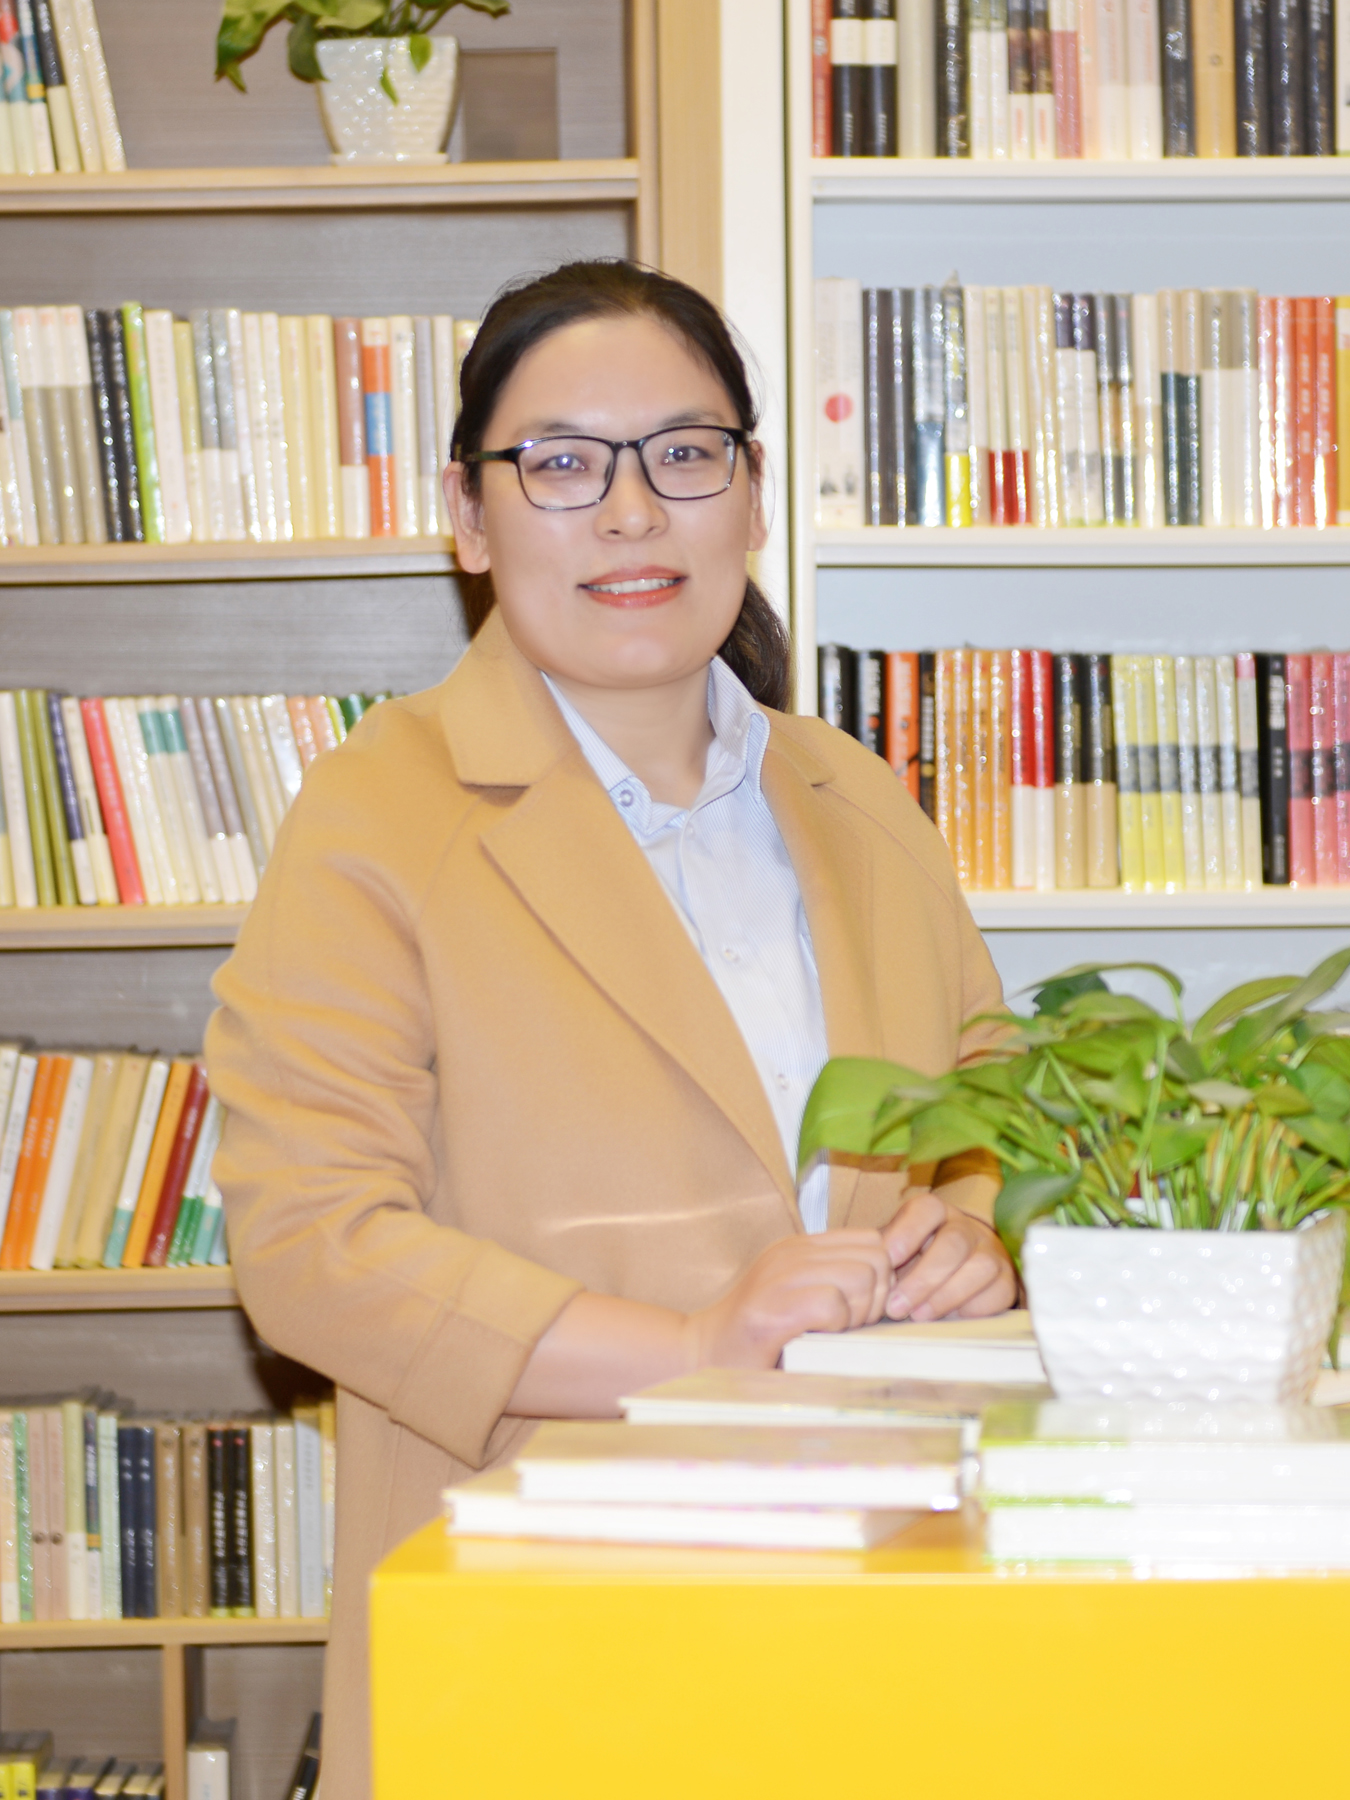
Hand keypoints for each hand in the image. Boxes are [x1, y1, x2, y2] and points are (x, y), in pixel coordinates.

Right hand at [686, 1229, 895, 1369]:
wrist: (700, 1355)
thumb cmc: (760, 1337)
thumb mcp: (800, 1294)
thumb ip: (838, 1281)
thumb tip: (895, 1284)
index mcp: (802, 1246)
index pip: (873, 1240)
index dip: (882, 1279)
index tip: (862, 1309)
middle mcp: (792, 1252)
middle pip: (877, 1257)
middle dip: (876, 1298)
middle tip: (848, 1325)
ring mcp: (780, 1275)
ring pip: (862, 1277)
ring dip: (858, 1313)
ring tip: (831, 1332)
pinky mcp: (773, 1307)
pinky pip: (833, 1305)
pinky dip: (835, 1327)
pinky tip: (816, 1338)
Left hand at [881, 1188, 1016, 1321]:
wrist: (954, 1275)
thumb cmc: (914, 1262)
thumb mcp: (894, 1253)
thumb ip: (882, 1258)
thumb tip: (865, 1272)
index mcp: (934, 1213)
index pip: (927, 1209)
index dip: (907, 1231)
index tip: (888, 1258)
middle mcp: (965, 1228)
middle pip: (954, 1242)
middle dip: (923, 1278)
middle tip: (896, 1306)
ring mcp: (990, 1252)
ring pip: (980, 1267)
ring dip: (946, 1295)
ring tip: (919, 1316)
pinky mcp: (1005, 1281)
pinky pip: (997, 1292)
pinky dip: (972, 1308)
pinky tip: (950, 1318)